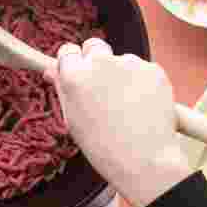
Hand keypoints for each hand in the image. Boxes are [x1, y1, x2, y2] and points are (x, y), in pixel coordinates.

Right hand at [46, 39, 192, 206]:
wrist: (145, 160)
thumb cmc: (103, 147)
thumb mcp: (72, 119)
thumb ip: (63, 89)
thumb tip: (53, 70)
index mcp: (75, 75)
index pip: (68, 50)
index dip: (73, 63)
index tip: (77, 74)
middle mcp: (101, 62)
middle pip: (94, 46)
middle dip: (96, 60)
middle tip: (102, 87)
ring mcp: (130, 63)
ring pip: (121, 60)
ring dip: (121, 74)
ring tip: (126, 106)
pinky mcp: (153, 69)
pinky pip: (143, 70)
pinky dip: (142, 83)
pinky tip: (142, 105)